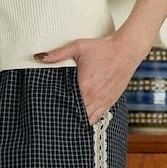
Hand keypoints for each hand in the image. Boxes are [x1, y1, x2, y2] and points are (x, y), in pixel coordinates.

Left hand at [34, 32, 148, 123]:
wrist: (127, 49)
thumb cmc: (103, 47)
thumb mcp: (78, 47)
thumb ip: (57, 54)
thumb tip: (39, 57)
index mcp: (84, 87)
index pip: (68, 107)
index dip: (60, 111)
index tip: (52, 113)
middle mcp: (93, 98)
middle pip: (77, 116)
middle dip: (68, 117)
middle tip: (58, 119)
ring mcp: (103, 102)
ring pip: (88, 120)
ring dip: (79, 120)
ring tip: (69, 120)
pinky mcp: (110, 102)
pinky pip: (98, 117)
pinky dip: (90, 119)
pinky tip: (83, 117)